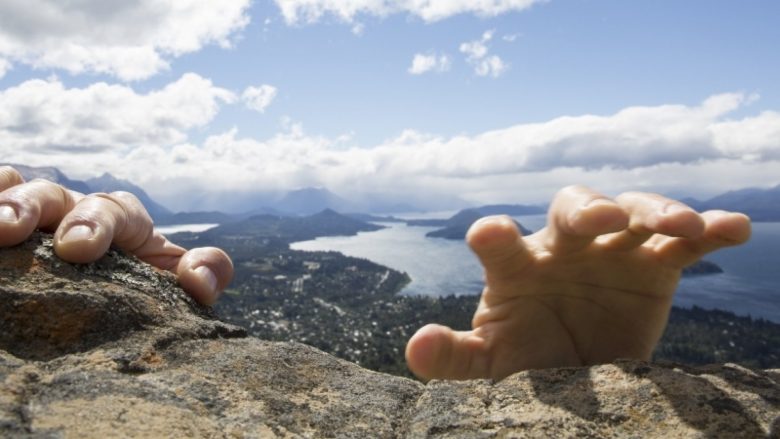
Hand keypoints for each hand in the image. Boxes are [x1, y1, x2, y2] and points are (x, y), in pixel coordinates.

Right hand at [0, 166, 232, 304]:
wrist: (112, 309)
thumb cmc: (144, 289)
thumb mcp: (176, 282)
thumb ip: (206, 273)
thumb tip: (198, 280)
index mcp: (120, 220)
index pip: (112, 209)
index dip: (96, 222)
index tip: (79, 250)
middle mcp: (73, 210)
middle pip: (52, 195)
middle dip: (32, 208)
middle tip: (9, 231)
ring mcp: (37, 219)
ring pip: (15, 194)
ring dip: (1, 204)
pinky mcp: (14, 232)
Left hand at [405, 186, 751, 380]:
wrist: (583, 367)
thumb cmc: (529, 354)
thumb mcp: (493, 362)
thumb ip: (456, 354)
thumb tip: (415, 347)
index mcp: (515, 265)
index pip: (499, 239)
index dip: (494, 234)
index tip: (491, 236)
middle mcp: (562, 246)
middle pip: (572, 207)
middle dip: (586, 208)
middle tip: (602, 221)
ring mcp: (611, 248)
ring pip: (633, 211)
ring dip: (656, 209)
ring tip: (683, 223)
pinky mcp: (656, 262)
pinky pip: (684, 240)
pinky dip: (710, 228)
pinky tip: (734, 229)